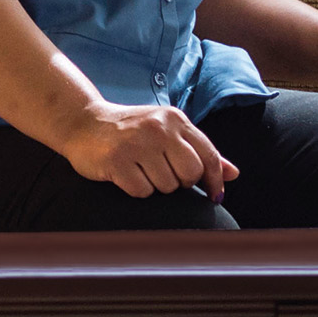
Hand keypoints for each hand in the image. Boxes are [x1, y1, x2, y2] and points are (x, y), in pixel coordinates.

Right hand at [52, 101, 237, 199]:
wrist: (84, 123)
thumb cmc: (132, 131)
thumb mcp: (167, 132)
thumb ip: (199, 151)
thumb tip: (233, 174)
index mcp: (175, 119)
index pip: (208, 154)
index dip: (214, 180)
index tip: (214, 197)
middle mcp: (158, 128)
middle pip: (190, 174)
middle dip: (181, 183)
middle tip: (165, 176)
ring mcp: (137, 143)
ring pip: (167, 186)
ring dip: (157, 186)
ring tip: (142, 171)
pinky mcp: (116, 160)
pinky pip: (142, 192)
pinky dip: (137, 190)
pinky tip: (127, 175)